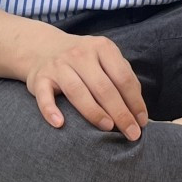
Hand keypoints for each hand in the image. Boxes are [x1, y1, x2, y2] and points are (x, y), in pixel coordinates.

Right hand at [24, 33, 147, 138]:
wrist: (43, 47)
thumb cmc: (83, 59)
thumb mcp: (105, 57)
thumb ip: (122, 76)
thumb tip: (139, 108)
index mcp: (102, 48)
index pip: (122, 77)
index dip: (134, 101)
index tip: (142, 122)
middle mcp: (80, 54)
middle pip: (103, 87)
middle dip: (120, 112)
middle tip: (132, 134)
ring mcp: (59, 66)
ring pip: (77, 91)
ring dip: (94, 112)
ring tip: (108, 128)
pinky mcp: (39, 79)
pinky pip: (44, 96)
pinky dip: (50, 110)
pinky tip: (60, 124)